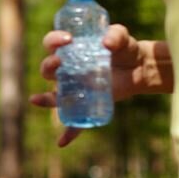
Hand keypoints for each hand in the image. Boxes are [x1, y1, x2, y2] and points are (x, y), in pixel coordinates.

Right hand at [30, 24, 156, 146]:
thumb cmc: (125, 48)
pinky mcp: (87, 104)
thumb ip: (116, 35)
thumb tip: (106, 44)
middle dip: (48, 66)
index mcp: (69, 50)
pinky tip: (61, 143)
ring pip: (54, 96)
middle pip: (47, 70)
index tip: (67, 39)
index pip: (51, 44)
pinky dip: (68, 133)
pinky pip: (74, 122)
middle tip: (60, 61)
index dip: (53, 40)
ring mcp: (75, 89)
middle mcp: (67, 70)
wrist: (140, 67)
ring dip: (46, 98)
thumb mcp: (122, 37)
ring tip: (38, 100)